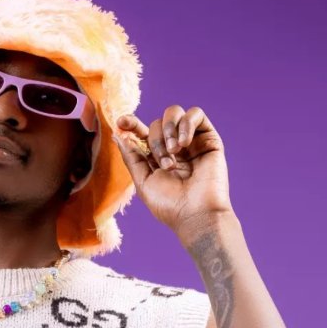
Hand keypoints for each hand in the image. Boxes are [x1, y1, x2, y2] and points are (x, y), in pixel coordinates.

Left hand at [112, 106, 233, 239]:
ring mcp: (191, 142)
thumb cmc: (169, 204)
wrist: (196, 214)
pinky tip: (184, 144)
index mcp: (156, 157)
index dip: (131, 123)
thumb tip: (117, 135)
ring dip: (169, 129)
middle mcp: (173, 147)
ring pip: (174, 113)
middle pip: (156, 123)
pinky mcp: (209, 139)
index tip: (122, 122)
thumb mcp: (142, 180)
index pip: (141, 132)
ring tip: (174, 152)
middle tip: (164, 162)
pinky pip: (196, 113)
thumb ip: (131, 156)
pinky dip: (186, 124)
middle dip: (155, 139)